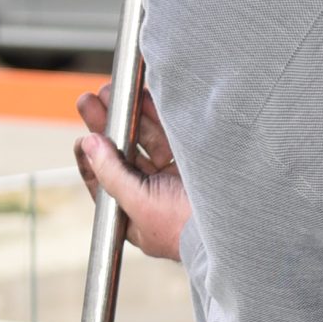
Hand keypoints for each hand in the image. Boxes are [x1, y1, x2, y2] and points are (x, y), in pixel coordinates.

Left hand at [74, 83, 190, 261]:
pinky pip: (170, 134)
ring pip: (145, 141)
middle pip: (123, 157)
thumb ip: (112, 175)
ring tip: (110, 91)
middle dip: (106, 128)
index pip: (106, 184)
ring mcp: (175, 178)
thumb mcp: (140, 205)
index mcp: (136, 216)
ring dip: (129, 116)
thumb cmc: (187, 230)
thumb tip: (90, 145)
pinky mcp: (194, 162)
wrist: (239, 224)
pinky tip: (142, 97)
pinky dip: (156, 114)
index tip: (83, 140)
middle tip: (88, 101)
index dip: (91, 161)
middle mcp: (154, 196)